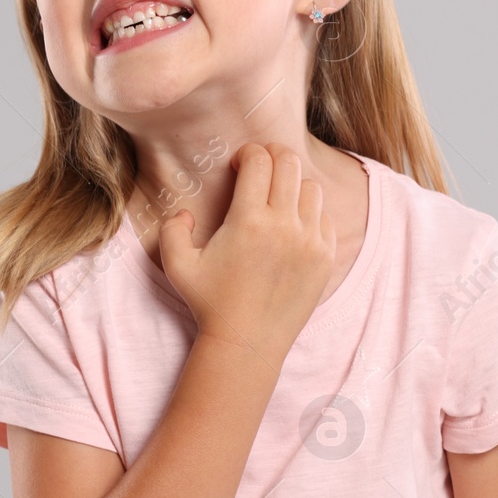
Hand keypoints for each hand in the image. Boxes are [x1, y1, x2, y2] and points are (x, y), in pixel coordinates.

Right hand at [157, 142, 335, 360]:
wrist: (247, 343)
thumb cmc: (210, 303)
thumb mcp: (177, 266)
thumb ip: (172, 230)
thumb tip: (185, 212)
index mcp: (249, 221)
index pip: (259, 161)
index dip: (247, 153)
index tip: (238, 164)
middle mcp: (284, 226)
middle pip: (289, 163)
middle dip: (273, 156)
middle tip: (261, 166)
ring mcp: (310, 241)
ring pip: (311, 187)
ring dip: (293, 184)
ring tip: (277, 197)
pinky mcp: (325, 258)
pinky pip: (325, 217)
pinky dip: (310, 213)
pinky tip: (292, 224)